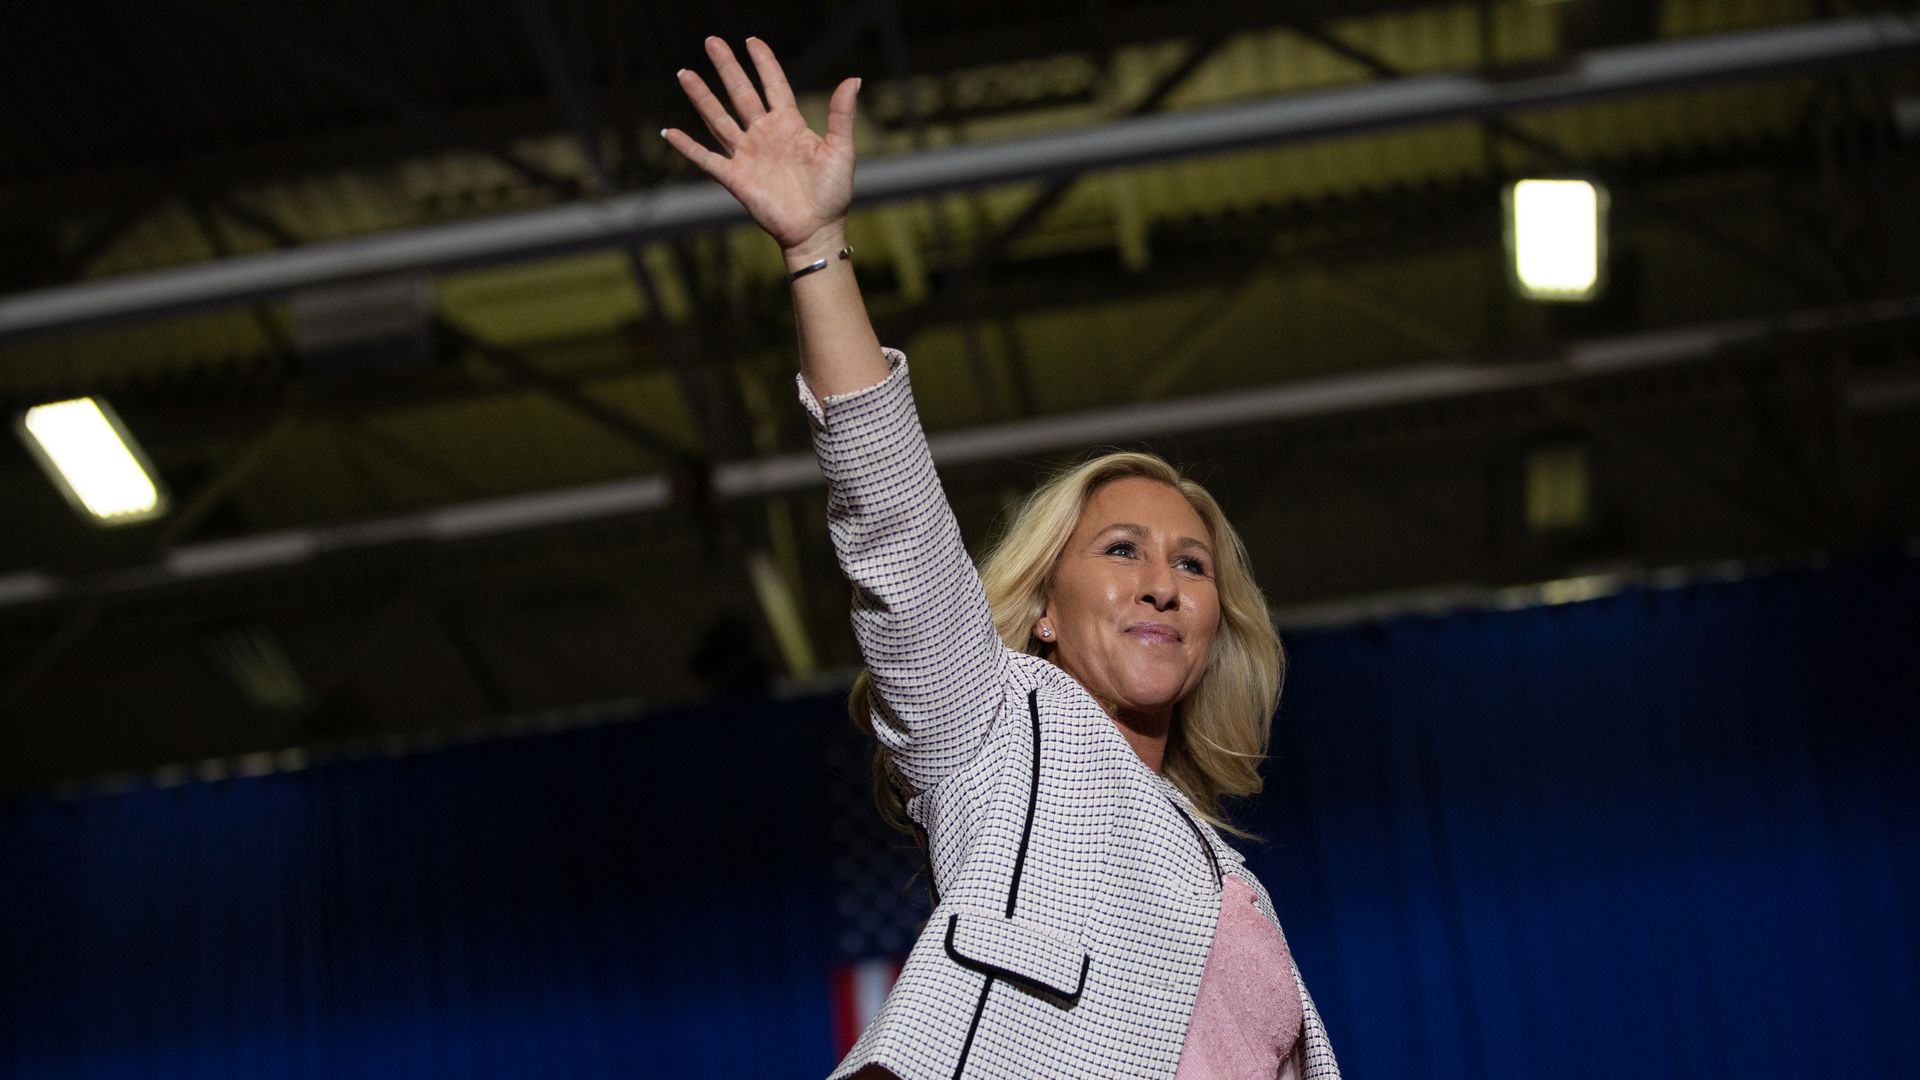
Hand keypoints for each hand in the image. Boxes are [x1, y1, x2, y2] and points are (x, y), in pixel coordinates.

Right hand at [662, 37, 859, 265]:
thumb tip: (853, 78)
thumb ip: (841, 114)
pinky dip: (687, 146)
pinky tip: (670, 132)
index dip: (763, 62)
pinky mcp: (735, 177)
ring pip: (719, 118)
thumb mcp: (841, 149)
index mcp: (789, 124)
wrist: (816, 229)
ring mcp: (747, 154)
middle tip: (712, 41)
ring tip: (685, 74)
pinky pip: (706, 159)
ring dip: (702, 97)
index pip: (773, 85)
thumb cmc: (833, 193)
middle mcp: (764, 134)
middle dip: (727, 68)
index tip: (751, 41)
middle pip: (740, 93)